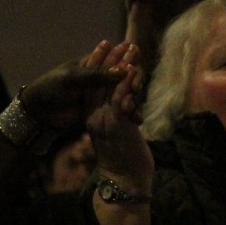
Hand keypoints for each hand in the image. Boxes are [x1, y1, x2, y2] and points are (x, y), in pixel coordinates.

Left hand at [19, 51, 128, 133]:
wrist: (40, 113)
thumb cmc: (51, 88)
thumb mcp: (72, 78)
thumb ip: (96, 75)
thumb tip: (124, 70)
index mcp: (93, 63)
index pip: (114, 57)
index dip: (127, 57)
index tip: (135, 63)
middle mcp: (101, 77)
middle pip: (125, 75)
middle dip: (133, 81)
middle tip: (135, 88)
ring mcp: (103, 94)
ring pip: (125, 93)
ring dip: (132, 99)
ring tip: (132, 107)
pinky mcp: (103, 110)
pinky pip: (120, 110)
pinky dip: (130, 114)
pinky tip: (136, 119)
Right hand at [82, 41, 152, 189]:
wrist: (126, 182)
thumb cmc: (126, 159)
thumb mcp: (119, 134)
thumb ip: (118, 117)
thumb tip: (125, 104)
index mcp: (92, 118)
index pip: (92, 86)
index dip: (98, 65)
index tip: (106, 47)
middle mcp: (94, 117)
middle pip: (98, 81)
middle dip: (109, 59)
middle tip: (122, 41)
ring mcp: (103, 121)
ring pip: (108, 87)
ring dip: (121, 66)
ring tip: (131, 48)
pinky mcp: (117, 127)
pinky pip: (119, 100)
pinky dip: (126, 83)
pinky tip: (133, 70)